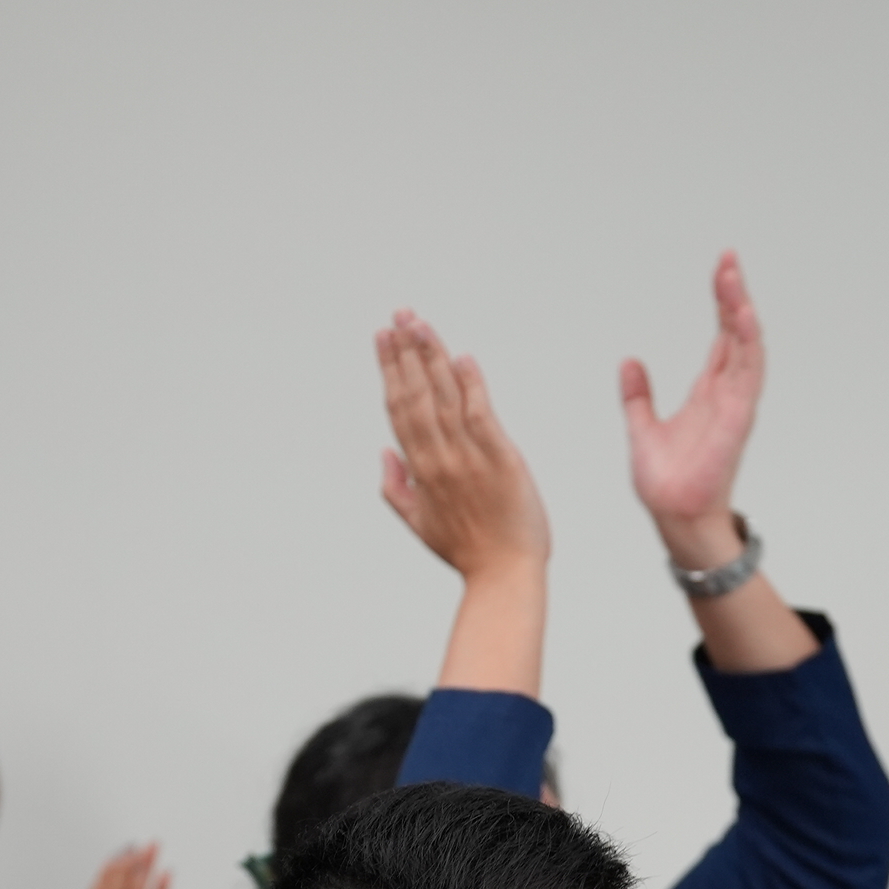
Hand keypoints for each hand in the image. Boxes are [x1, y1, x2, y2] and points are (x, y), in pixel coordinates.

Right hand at [377, 312, 550, 581]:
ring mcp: (469, 457)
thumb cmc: (467, 550)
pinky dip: (471, 386)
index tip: (383, 339)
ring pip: (444, 397)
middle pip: (416, 395)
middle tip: (398, 316)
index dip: (390, 370)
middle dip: (405, 352)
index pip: (399, 408)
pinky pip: (481, 415)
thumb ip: (396, 487)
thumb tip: (385, 452)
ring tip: (419, 323)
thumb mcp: (419, 524)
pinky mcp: (501, 458)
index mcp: (420, 470)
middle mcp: (440, 458)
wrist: (505, 573)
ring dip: (431, 357)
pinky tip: (461, 359)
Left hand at [619, 252, 766, 560]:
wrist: (673, 514)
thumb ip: (638, 396)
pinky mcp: (738, 416)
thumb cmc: (667, 481)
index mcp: (708, 392)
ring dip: (741, 310)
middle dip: (733, 295)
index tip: (721, 271)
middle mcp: (727, 392)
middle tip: (728, 260)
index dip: (722, 303)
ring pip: (746, 346)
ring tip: (733, 276)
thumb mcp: (642, 427)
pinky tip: (742, 314)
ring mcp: (736, 403)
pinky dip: (747, 342)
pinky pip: (748, 372)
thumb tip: (630, 363)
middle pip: (736, 333)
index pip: (721, 337)